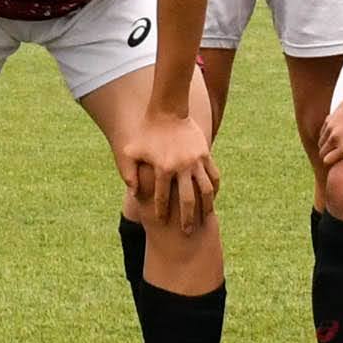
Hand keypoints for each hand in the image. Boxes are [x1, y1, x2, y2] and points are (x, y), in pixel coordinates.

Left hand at [120, 105, 219, 233]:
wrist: (167, 110)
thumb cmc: (146, 131)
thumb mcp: (131, 150)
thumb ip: (128, 171)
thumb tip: (133, 193)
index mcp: (163, 168)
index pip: (162, 197)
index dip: (162, 212)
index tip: (162, 223)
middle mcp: (181, 166)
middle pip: (188, 200)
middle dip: (187, 218)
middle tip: (187, 232)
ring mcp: (196, 160)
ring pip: (206, 190)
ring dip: (206, 206)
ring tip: (205, 219)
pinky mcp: (205, 154)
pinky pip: (214, 175)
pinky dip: (214, 188)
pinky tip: (213, 198)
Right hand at [313, 91, 342, 204]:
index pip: (327, 162)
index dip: (333, 164)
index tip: (342, 163)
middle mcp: (334, 137)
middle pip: (322, 153)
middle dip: (329, 156)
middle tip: (340, 156)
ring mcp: (331, 126)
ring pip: (321, 141)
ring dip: (327, 145)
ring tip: (339, 145)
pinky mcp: (331, 116)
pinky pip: (323, 130)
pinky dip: (327, 134)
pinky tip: (339, 134)